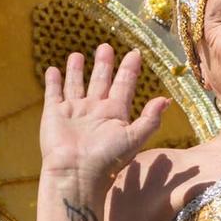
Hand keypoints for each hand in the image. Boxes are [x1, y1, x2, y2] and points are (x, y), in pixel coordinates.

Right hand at [40, 44, 169, 183]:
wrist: (76, 173)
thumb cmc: (107, 159)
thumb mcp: (134, 138)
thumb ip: (150, 119)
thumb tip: (166, 100)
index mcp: (115, 113)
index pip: (124, 85)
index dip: (129, 70)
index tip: (135, 54)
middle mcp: (95, 110)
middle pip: (100, 81)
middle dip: (104, 64)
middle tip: (106, 47)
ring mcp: (74, 111)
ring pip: (76, 84)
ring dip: (77, 70)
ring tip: (77, 55)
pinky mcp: (54, 113)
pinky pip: (53, 93)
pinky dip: (53, 81)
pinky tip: (53, 70)